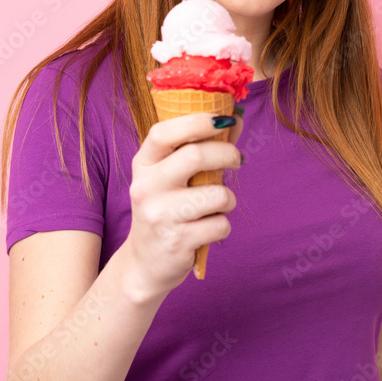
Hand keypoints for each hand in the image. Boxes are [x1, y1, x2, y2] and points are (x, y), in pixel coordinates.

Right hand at [123, 112, 243, 299]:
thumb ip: (198, 147)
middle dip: (228, 154)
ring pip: (217, 195)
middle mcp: (146, 187)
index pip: (163, 133)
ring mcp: (160, 215)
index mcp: (143, 165)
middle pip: (196, 156)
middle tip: (238, 159)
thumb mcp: (170, 176)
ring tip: (217, 205)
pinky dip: (222, 226)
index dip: (197, 121)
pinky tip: (207, 229)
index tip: (223, 120)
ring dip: (228, 199)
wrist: (146, 263)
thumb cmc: (167, 209)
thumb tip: (235, 117)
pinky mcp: (177, 241)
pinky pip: (220, 224)